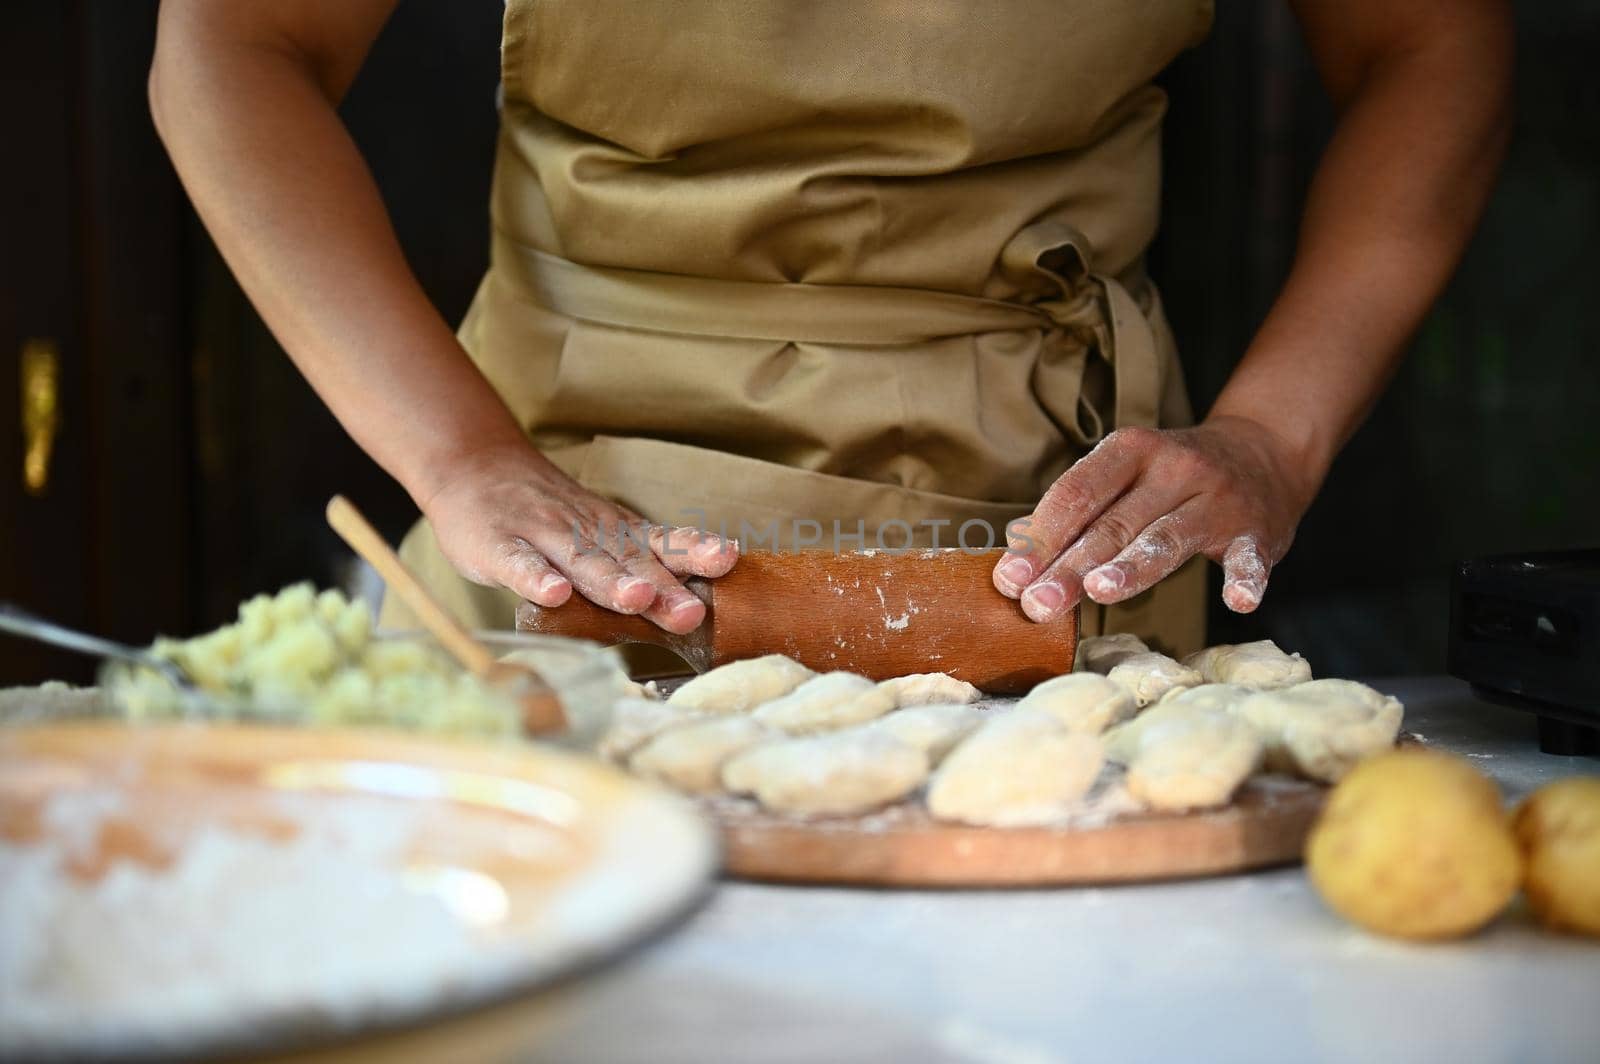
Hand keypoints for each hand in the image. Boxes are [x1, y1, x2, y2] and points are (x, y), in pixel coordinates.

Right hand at [419, 442, 737, 633]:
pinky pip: (520, 563)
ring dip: (610, 581)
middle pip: (629, 561)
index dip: (695, 551)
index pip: (663, 542)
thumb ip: (643, 563)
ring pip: (581, 562)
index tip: (728, 559)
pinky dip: (536, 579)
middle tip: (691, 611)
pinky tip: (554, 595)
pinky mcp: (499, 546)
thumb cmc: (551, 517)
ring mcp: (543, 535)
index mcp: (617, 534)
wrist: (476, 468)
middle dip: (662, 587)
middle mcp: (587, 532)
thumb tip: (699, 606)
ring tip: (637, 599)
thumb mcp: (603, 533)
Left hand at [991, 416, 1318, 619]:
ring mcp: (1217, 501)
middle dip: (1070, 567)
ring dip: (1131, 567)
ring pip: (1166, 539)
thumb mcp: (1125, 474)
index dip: (1041, 537)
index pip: (1077, 494)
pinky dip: (1244, 579)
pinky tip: (1237, 602)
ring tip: (1097, 592)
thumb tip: (1015, 543)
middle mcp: (1174, 470)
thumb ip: (1077, 507)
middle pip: (1112, 524)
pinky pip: (1248, 558)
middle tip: (1036, 604)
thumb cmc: (1174, 475)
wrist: (1265, 451)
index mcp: (1132, 450)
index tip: (1009, 578)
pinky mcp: (1257, 532)